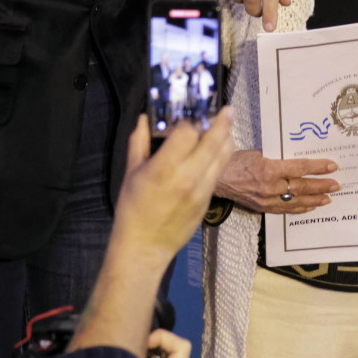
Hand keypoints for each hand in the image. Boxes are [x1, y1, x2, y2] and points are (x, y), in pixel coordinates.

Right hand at [108, 111, 237, 269]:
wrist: (144, 247)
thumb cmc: (133, 211)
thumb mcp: (131, 173)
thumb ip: (139, 142)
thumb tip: (143, 120)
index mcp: (165, 168)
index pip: (188, 132)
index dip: (190, 120)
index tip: (189, 114)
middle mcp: (188, 177)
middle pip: (214, 140)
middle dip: (222, 121)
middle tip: (226, 109)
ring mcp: (202, 189)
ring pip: (223, 156)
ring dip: (226, 138)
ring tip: (226, 126)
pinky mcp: (209, 200)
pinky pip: (219, 172)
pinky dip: (221, 157)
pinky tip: (217, 150)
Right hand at [215, 149, 337, 213]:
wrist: (216, 178)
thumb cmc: (236, 160)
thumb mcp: (258, 152)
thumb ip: (278, 156)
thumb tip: (298, 157)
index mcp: (269, 169)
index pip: (299, 168)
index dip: (317, 167)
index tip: (332, 166)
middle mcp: (269, 187)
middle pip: (301, 187)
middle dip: (321, 186)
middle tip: (336, 185)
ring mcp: (266, 200)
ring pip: (296, 201)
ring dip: (314, 200)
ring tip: (328, 198)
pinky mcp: (262, 208)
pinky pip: (285, 210)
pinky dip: (300, 208)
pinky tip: (310, 206)